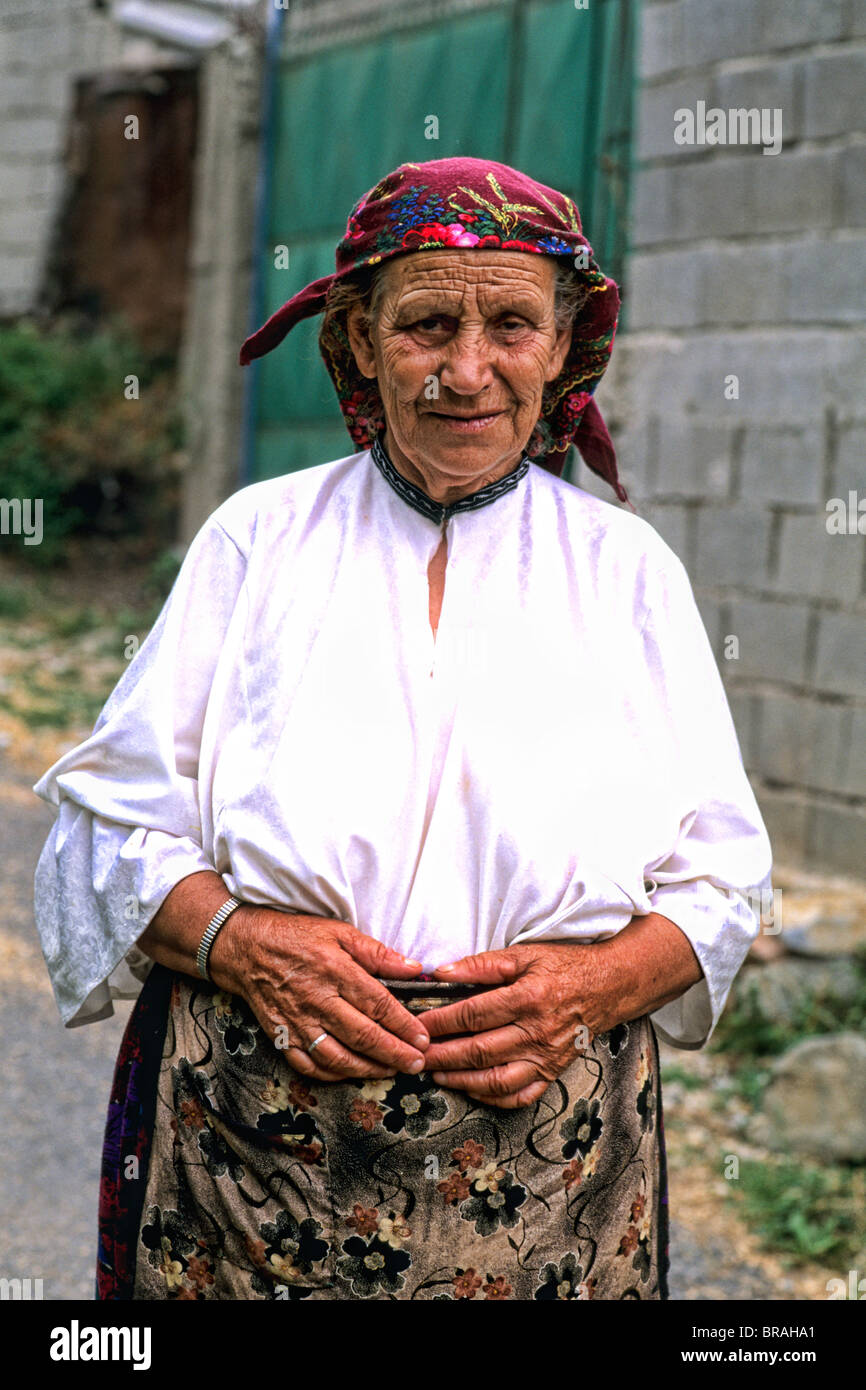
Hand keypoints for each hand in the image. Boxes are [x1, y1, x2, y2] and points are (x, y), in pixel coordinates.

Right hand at [219, 908, 429, 1082]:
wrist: (246, 948)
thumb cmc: (297, 937)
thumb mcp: (339, 932)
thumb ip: (377, 952)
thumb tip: (414, 968)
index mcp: (335, 970)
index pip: (378, 1005)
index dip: (404, 1025)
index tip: (423, 1038)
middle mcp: (317, 1001)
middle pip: (363, 1036)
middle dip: (394, 1054)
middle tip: (417, 1064)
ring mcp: (297, 1023)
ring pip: (338, 1057)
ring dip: (369, 1069)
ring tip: (392, 1071)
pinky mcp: (281, 1037)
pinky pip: (309, 1066)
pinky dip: (334, 1075)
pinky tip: (353, 1073)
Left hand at [420, 942, 622, 1108]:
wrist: (609, 987)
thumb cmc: (563, 966)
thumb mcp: (524, 955)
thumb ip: (481, 964)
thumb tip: (441, 973)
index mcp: (528, 998)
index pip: (473, 1014)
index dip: (441, 1021)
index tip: (417, 1024)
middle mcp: (537, 1032)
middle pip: (479, 1050)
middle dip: (442, 1055)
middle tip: (416, 1055)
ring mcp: (546, 1057)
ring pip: (496, 1079)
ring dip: (461, 1080)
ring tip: (436, 1074)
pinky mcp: (553, 1073)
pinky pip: (520, 1095)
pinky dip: (493, 1097)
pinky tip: (472, 1089)